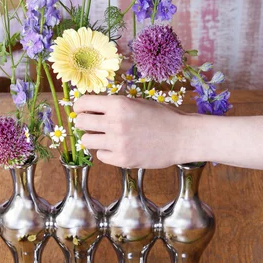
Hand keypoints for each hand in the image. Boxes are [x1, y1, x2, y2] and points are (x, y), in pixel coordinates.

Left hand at [74, 95, 189, 168]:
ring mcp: (118, 143)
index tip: (81, 109)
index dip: (80, 106)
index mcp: (119, 104)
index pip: (84, 103)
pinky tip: (118, 147)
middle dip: (83, 122)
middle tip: (90, 124)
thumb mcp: (137, 103)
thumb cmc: (162, 117)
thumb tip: (90, 108)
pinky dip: (106, 152)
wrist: (182, 137)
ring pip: (87, 141)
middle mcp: (115, 123)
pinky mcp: (122, 159)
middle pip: (81, 122)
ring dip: (93, 138)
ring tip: (105, 137)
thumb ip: (115, 106)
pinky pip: (101, 156)